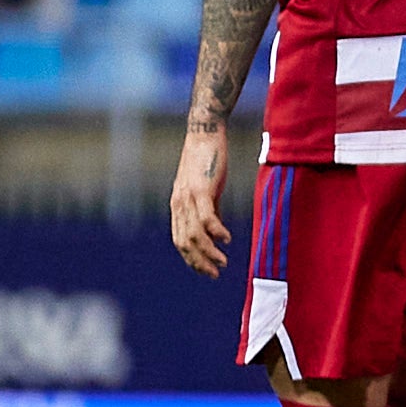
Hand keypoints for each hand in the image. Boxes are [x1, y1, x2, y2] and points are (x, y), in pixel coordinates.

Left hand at [169, 120, 231, 274]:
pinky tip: (227, 239)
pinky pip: (207, 217)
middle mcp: (179, 204)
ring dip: (209, 252)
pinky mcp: (201, 189)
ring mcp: (188, 197)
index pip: (180, 241)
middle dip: (199, 262)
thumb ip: (209, 208)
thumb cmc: (207, 159)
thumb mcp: (207, 188)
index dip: (192, 259)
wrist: (204, 133)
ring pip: (195, 234)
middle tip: (214, 273)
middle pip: (185, 242)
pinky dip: (216, 231)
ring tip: (222, 262)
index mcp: (178, 206)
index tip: (207, 270)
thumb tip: (215, 229)